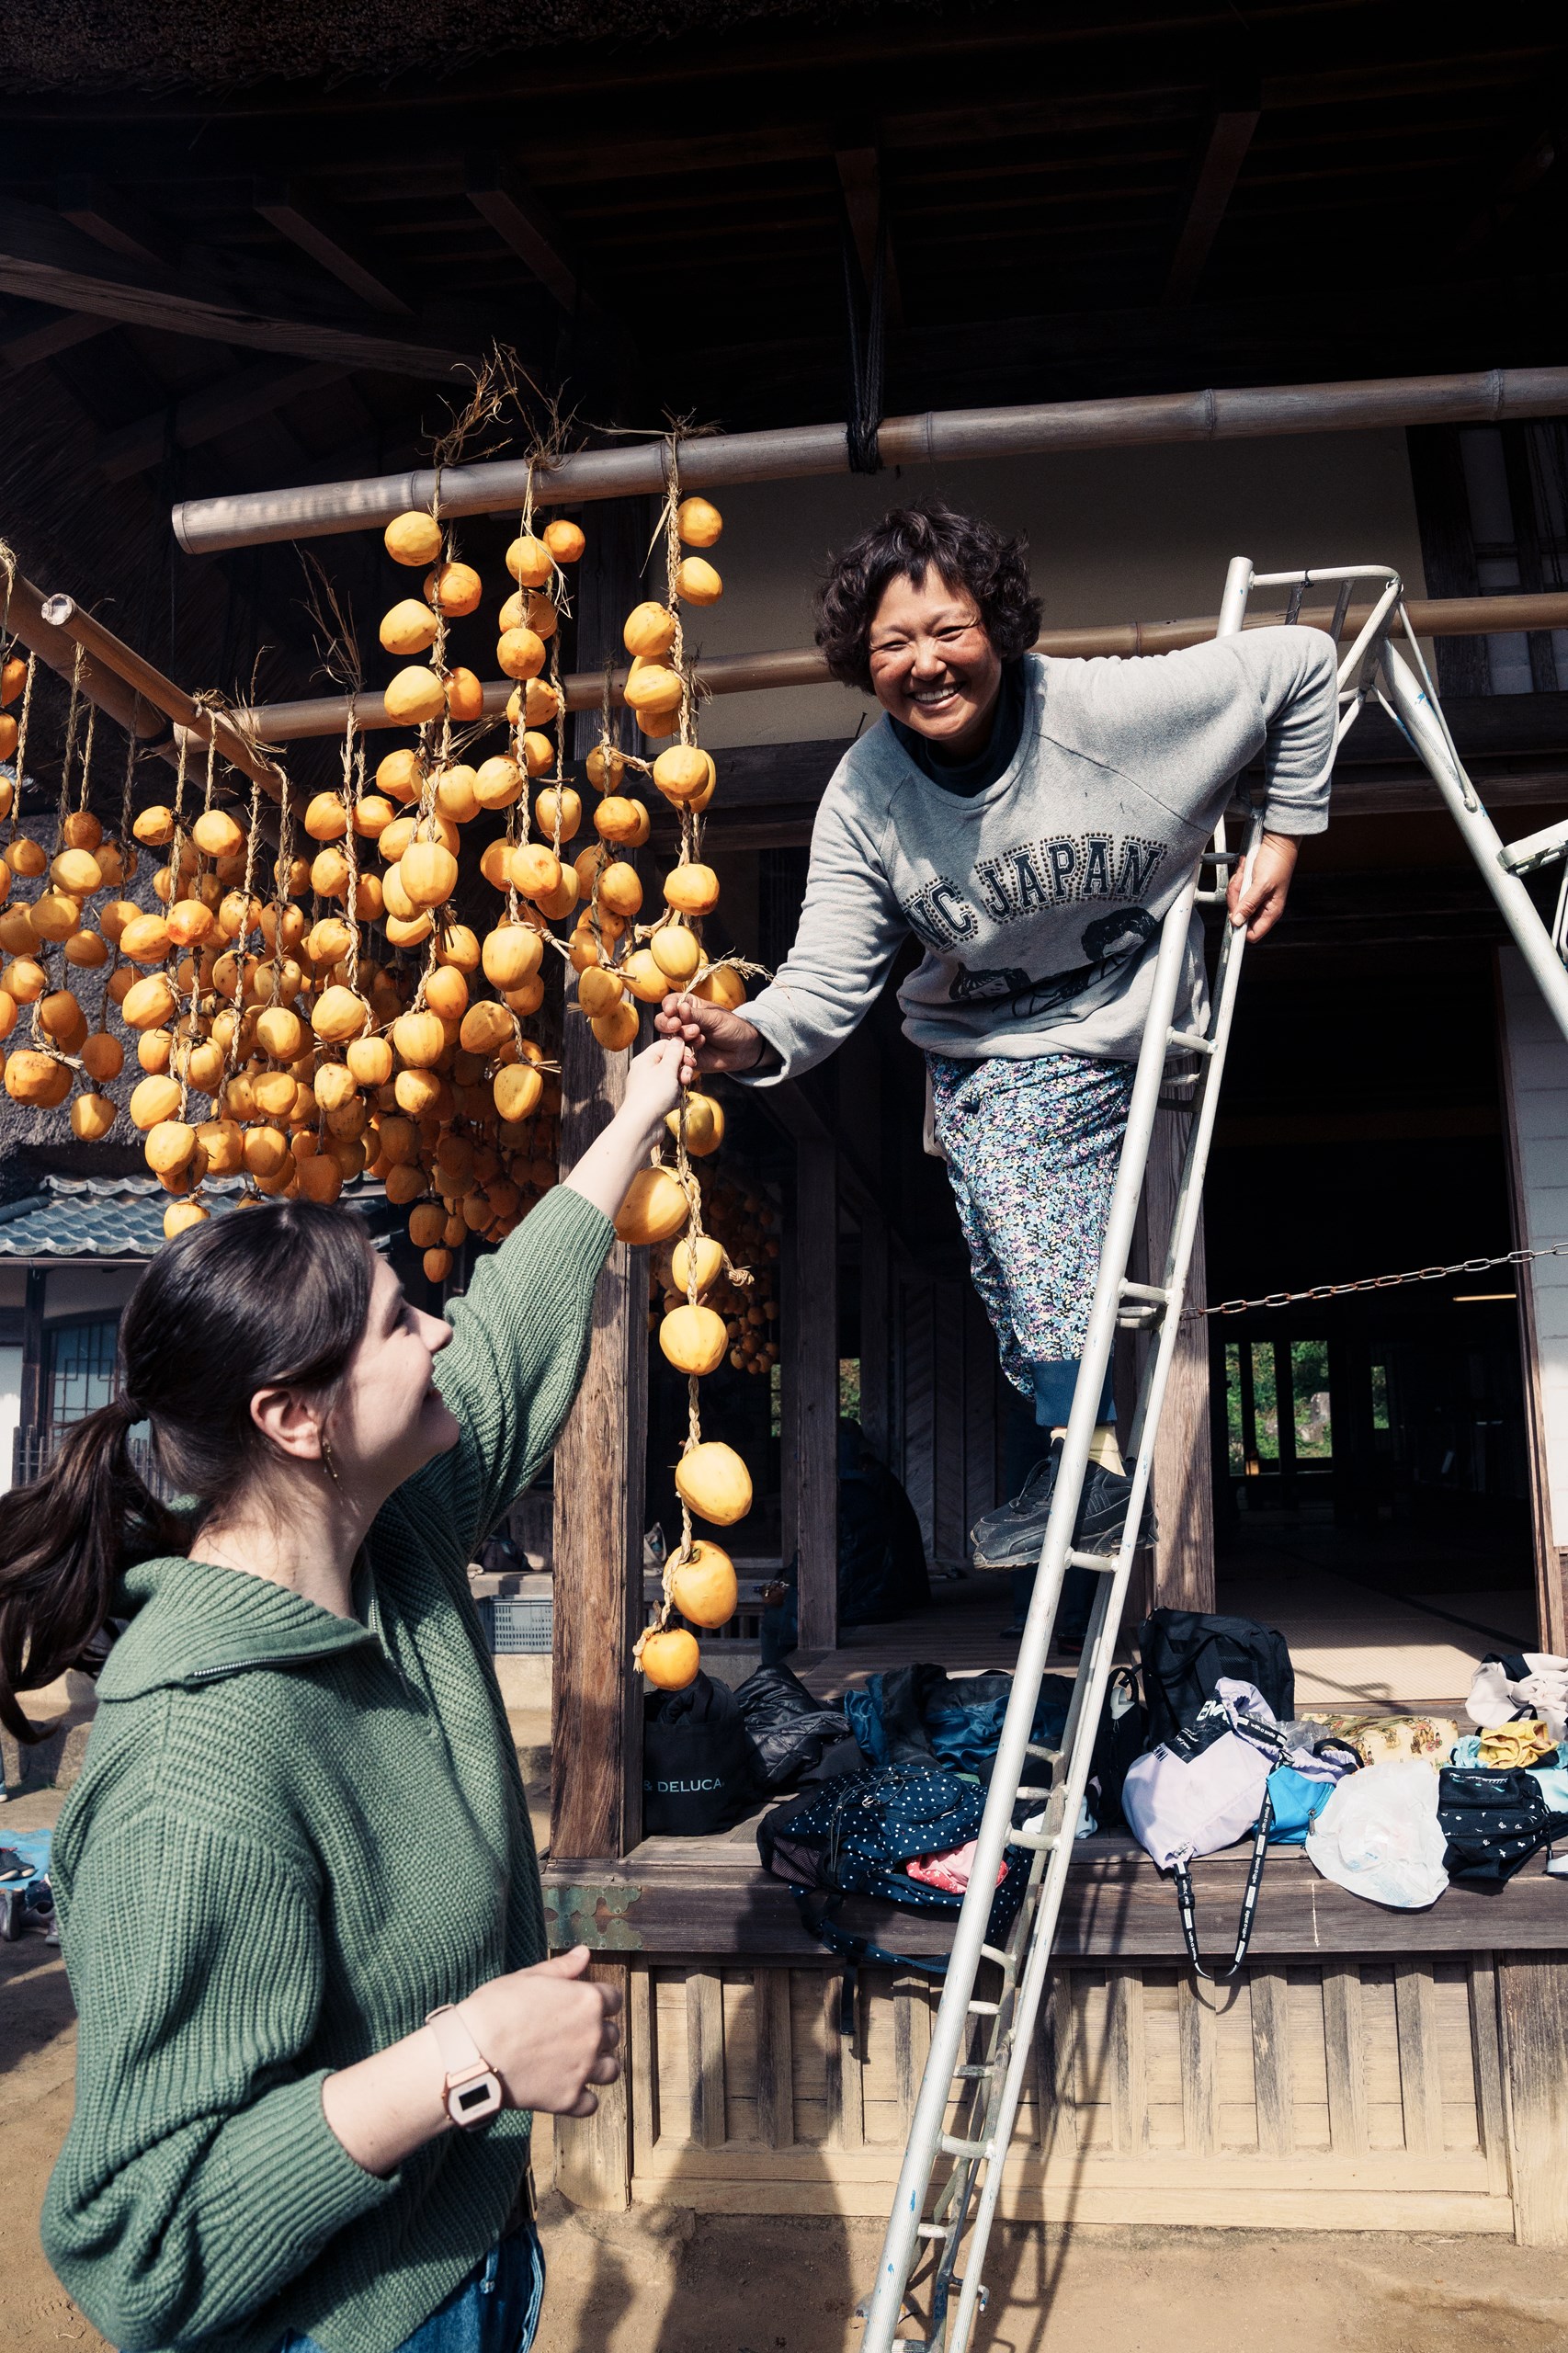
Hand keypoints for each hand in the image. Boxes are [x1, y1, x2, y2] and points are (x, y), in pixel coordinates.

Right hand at [460, 1946, 621, 2119]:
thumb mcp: (528, 1978)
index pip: (614, 1999)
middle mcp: (593, 2035)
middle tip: (573, 2035)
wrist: (472, 2052)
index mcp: (587, 2001)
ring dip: (598, 2066)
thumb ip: (562, 1968)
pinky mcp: (568, 2099)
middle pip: (613, 2035)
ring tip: (577, 2063)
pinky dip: (583, 2099)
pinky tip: (567, 2089)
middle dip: (597, 2033)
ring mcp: (583, 2070)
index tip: (585, 2006)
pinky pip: (591, 2104)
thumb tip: (584, 1952)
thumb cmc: (496, 2009)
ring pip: (610, 2070)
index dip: (600, 2001)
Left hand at [619, 1035, 685, 1142]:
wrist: (641, 1125)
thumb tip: (678, 1040)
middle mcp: (645, 1071)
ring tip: (678, 1092)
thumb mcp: (667, 1068)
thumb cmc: (651, 1095)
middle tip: (684, 1077)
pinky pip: (669, 1093)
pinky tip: (672, 1103)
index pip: (665, 1046)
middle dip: (682, 1070)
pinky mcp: (653, 1101)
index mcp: (645, 1059)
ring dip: (679, 1085)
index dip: (680, 1051)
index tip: (689, 1059)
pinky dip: (674, 1097)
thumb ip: (674, 1052)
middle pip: (670, 1062)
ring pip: (672, 1079)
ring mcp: (648, 1087)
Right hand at [655, 991, 763, 1076]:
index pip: (671, 1002)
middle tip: (678, 1026)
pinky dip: (683, 1057)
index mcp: (688, 1006)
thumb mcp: (715, 1018)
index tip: (671, 1010)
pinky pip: (676, 1056)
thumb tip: (680, 1008)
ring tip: (700, 1039)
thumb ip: (697, 1015)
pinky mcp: (685, 1055)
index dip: (668, 1006)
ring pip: (667, 1040)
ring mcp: (682, 1039)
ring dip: (680, 1040)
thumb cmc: (731, 1027)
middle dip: (668, 1024)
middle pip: (662, 1021)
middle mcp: (681, 1022)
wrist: (743, 1050)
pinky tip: (693, 1058)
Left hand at [1226, 830, 1298, 940]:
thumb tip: (1237, 921)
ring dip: (1237, 885)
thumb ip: (1249, 904)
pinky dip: (1238, 878)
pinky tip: (1245, 869)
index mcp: (1271, 911)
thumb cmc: (1277, 862)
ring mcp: (1255, 896)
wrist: (1277, 842)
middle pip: (1239, 915)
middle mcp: (1263, 906)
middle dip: (1236, 897)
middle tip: (1242, 883)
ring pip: (1235, 900)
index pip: (1252, 933)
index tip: (1233, 916)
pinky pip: (1236, 888)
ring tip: (1246, 873)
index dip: (1241, 928)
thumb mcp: (1262, 885)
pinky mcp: (1249, 886)